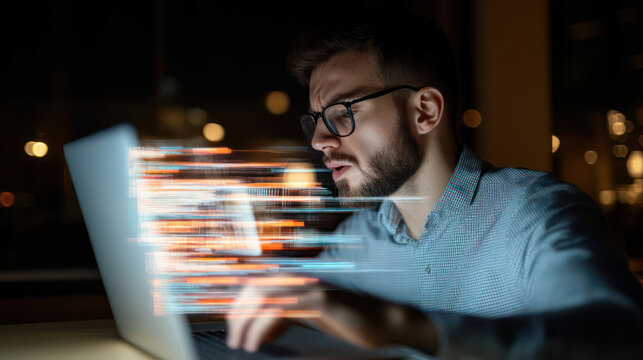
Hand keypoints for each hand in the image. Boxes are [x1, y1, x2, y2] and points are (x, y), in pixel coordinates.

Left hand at [225, 274, 438, 354]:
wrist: (382, 322)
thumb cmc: (348, 321)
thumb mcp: (311, 317)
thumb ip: (287, 316)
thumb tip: (260, 330)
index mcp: (298, 281)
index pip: (258, 284)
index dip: (240, 304)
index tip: (232, 326)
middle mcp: (302, 279)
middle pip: (256, 288)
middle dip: (238, 313)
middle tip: (233, 337)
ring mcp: (311, 288)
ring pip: (265, 297)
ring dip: (247, 322)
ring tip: (241, 344)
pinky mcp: (320, 301)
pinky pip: (281, 311)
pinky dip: (263, 328)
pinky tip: (258, 344)